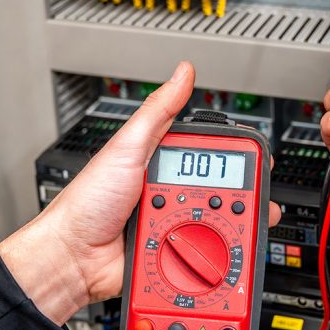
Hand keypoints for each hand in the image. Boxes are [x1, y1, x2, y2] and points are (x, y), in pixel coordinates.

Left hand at [0, 62, 280, 324]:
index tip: (255, 161)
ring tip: (239, 227)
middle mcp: (166, 194)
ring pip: (211, 226)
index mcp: (158, 164)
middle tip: (255, 201)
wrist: (73, 256)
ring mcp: (168, 226)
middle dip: (238, 199)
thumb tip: (183, 73)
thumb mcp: (126, 147)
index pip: (205, 156)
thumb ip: (157, 112)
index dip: (231, 159)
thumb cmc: (88, 201)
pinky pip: (197, 255)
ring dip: (226, 229)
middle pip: (215, 194)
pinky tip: (219, 253)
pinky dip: (210, 255)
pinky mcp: (168, 255)